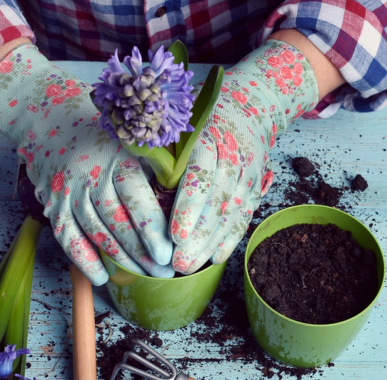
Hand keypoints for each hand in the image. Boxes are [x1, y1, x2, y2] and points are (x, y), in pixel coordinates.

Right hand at [0, 45, 172, 284]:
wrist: (46, 117)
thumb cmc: (104, 132)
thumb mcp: (133, 139)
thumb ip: (158, 165)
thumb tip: (188, 197)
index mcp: (116, 157)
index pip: (136, 199)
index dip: (152, 230)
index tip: (169, 253)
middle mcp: (90, 175)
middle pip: (117, 222)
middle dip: (142, 252)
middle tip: (165, 273)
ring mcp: (68, 192)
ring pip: (95, 233)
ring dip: (121, 260)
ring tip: (145, 276)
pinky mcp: (52, 204)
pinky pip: (67, 238)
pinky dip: (84, 260)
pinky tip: (102, 278)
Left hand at [170, 41, 318, 273]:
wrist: (251, 106)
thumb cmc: (200, 116)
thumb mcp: (180, 121)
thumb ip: (161, 146)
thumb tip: (131, 172)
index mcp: (209, 135)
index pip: (201, 173)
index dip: (190, 206)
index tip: (175, 233)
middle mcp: (233, 155)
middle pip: (218, 200)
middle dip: (199, 235)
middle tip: (178, 262)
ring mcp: (248, 173)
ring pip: (231, 212)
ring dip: (211, 243)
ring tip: (189, 266)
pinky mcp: (255, 187)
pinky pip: (244, 216)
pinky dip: (231, 238)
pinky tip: (215, 258)